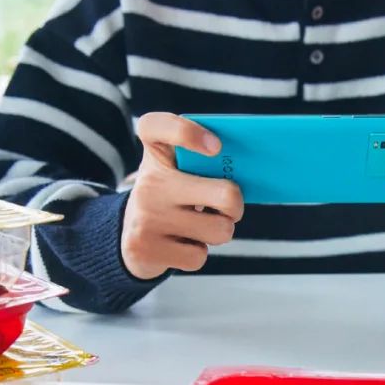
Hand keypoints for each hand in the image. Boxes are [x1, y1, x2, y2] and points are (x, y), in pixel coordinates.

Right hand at [121, 113, 243, 279]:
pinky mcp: (144, 248)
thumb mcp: (180, 168)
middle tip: (230, 206)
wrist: (128, 234)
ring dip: (218, 230)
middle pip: (225, 195)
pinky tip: (183, 242)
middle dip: (237, 205)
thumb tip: (256, 173)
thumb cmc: (172, 194)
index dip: (187, 133)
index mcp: (155, 150)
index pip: (158, 127)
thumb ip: (208, 160)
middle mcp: (148, 181)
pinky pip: (198, 257)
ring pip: (219, 230)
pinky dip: (198, 252)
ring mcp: (145, 216)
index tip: (216, 147)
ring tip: (201, 225)